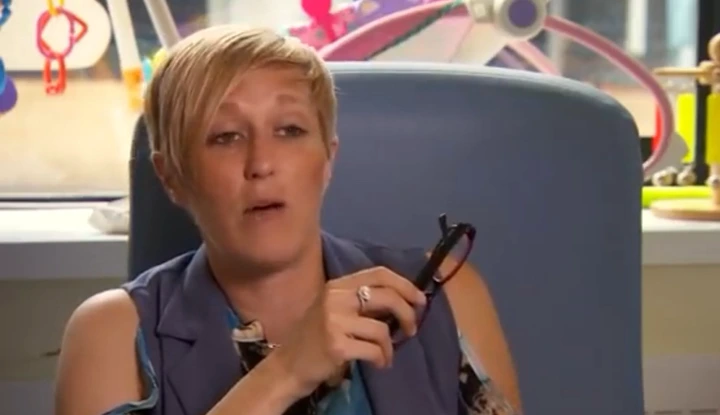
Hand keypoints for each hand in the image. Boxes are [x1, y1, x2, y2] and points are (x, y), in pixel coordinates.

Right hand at [271, 266, 426, 398]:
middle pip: (387, 296)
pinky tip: (378, 364)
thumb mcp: (335, 310)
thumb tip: (402, 302)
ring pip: (382, 329)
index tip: (419, 300)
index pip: (379, 273)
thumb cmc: (314, 338)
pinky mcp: (336, 345)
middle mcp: (335, 297)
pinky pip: (374, 350)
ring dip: (390, 346)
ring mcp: (334, 321)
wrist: (286, 366)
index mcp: (337, 285)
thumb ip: (362, 302)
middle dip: (407, 313)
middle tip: (411, 329)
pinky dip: (382, 359)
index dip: (405, 284)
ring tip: (385, 356)